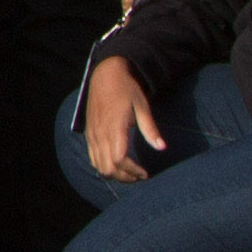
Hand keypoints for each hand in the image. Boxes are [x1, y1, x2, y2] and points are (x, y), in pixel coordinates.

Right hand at [82, 58, 166, 183]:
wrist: (106, 74)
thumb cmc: (126, 89)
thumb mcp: (142, 106)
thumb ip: (150, 129)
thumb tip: (162, 147)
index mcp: (114, 127)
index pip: (120, 160)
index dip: (133, 171)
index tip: (146, 173)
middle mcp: (99, 133)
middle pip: (107, 167)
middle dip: (124, 177)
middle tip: (139, 176)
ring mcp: (92, 134)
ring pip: (98, 165)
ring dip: (114, 173)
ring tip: (130, 172)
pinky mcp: (88, 133)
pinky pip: (92, 157)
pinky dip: (104, 165)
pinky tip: (117, 163)